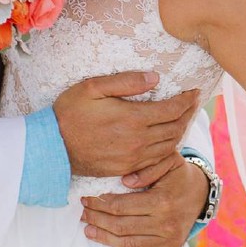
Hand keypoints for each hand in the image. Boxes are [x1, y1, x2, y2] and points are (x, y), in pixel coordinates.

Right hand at [53, 72, 199, 176]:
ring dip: (180, 131)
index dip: (187, 100)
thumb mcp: (93, 87)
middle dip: (188, 114)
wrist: (51, 147)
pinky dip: (167, 148)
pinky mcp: (126, 168)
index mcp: (132, 118)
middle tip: (192, 103)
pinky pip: (156, 160)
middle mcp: (137, 141)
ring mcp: (133, 157)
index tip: (194, 91)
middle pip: (176, 128)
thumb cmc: (70, 113)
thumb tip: (155, 78)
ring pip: (169, 146)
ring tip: (183, 118)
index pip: (172, 109)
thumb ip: (126, 82)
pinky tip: (166, 138)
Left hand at [81, 156, 209, 246]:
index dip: (99, 204)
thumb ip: (147, 167)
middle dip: (97, 220)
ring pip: (129, 244)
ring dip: (105, 239)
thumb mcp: (168, 161)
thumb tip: (125, 182)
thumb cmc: (179, 175)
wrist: (201, 193)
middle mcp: (165, 224)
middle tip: (83, 214)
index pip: (120, 206)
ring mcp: (169, 240)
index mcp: (162, 201)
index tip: (87, 199)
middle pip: (121, 226)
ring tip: (89, 230)